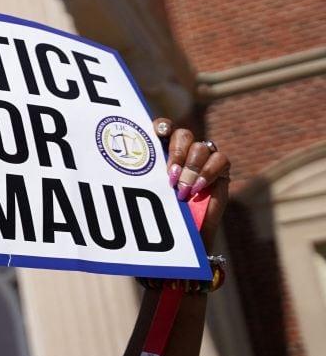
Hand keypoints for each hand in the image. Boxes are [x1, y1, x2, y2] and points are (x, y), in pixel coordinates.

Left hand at [154, 118, 229, 241]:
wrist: (190, 229)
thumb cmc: (168, 210)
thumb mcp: (155, 191)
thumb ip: (150, 176)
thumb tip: (134, 165)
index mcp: (165, 149)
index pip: (164, 127)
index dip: (163, 126)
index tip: (159, 134)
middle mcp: (185, 149)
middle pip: (183, 135)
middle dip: (176, 154)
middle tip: (171, 176)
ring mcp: (204, 157)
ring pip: (200, 147)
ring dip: (191, 168)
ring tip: (183, 189)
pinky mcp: (221, 167)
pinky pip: (219, 159)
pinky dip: (207, 172)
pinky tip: (198, 187)